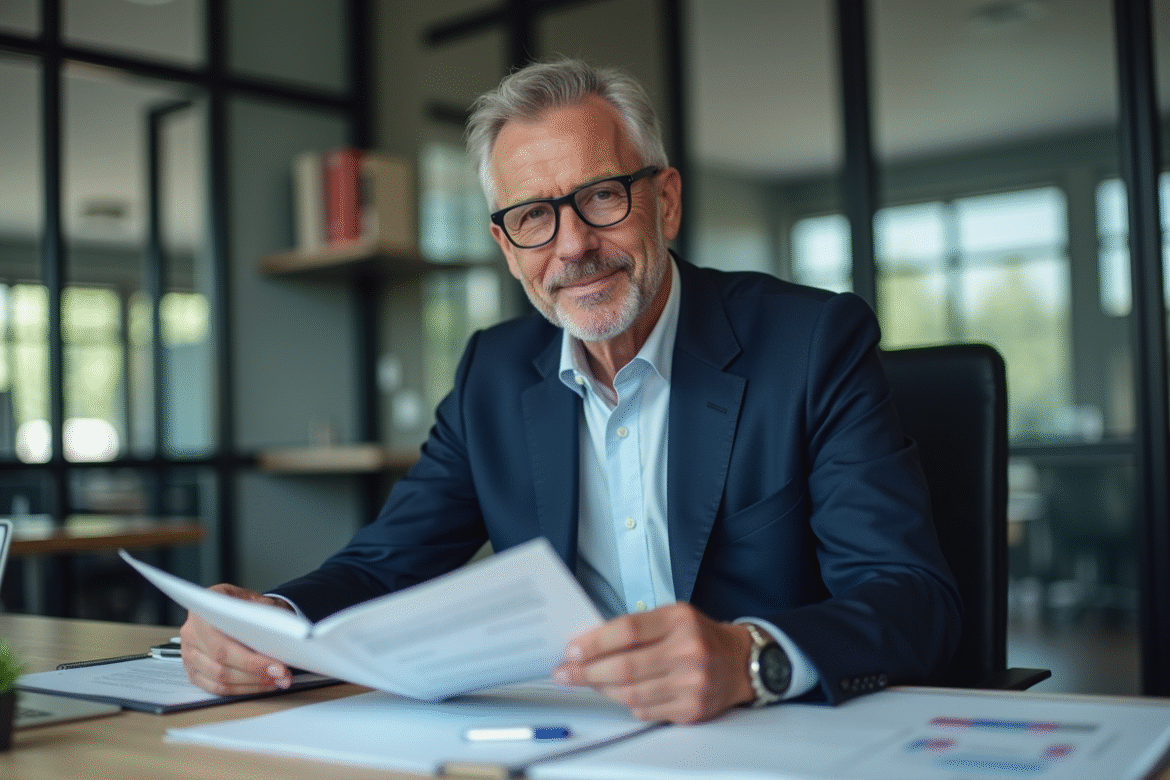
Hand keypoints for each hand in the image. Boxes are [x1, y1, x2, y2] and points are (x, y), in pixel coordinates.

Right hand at [179, 584, 294, 695]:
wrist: (235, 606)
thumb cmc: (245, 604)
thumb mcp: (255, 599)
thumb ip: (263, 615)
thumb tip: (280, 636)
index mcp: (203, 611)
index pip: (224, 645)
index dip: (251, 661)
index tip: (277, 667)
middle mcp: (191, 633)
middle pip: (222, 664)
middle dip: (256, 674)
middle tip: (282, 676)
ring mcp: (188, 653)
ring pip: (220, 679)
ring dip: (252, 684)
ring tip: (276, 680)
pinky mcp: (192, 670)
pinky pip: (216, 687)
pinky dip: (241, 689)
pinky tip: (260, 685)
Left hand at [553, 602, 755, 723]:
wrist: (739, 662)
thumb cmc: (698, 636)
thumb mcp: (672, 616)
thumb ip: (636, 626)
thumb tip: (589, 643)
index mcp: (679, 620)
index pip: (627, 630)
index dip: (594, 642)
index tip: (572, 650)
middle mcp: (688, 651)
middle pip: (624, 667)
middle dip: (587, 672)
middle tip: (565, 672)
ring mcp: (691, 683)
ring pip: (631, 694)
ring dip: (601, 689)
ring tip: (588, 682)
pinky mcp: (691, 709)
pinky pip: (645, 711)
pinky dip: (626, 703)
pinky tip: (619, 693)